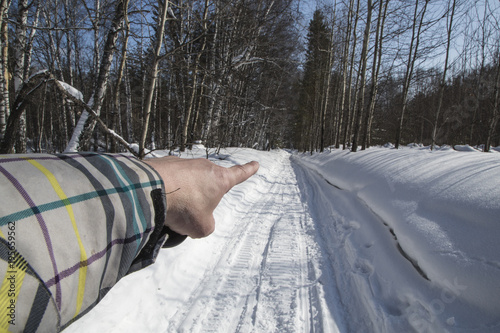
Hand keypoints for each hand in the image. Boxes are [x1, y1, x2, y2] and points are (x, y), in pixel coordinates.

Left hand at [144, 157, 258, 237]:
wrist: (150, 190)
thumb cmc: (182, 208)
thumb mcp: (202, 228)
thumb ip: (206, 225)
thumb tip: (199, 219)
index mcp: (219, 179)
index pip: (239, 174)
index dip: (248, 170)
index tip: (255, 164)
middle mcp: (203, 167)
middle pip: (207, 183)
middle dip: (200, 197)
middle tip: (189, 212)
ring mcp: (183, 163)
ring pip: (185, 184)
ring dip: (180, 196)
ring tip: (169, 210)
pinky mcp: (163, 164)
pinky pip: (167, 181)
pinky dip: (164, 192)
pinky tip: (156, 201)